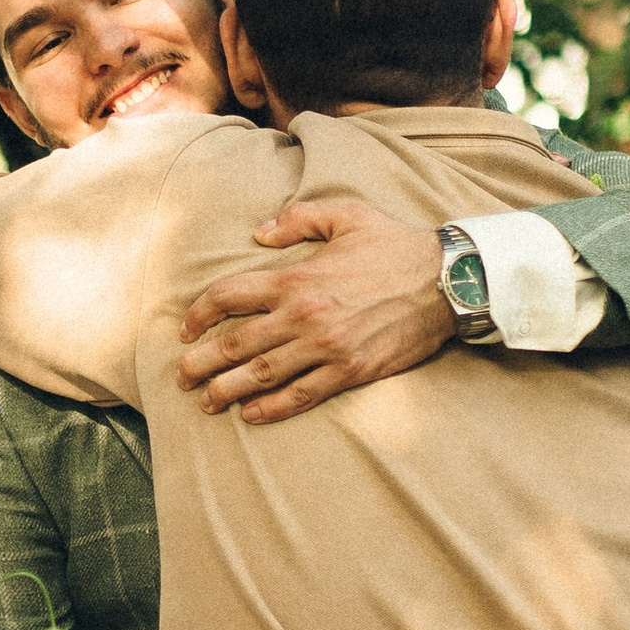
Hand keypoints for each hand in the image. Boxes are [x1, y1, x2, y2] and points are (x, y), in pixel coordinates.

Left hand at [175, 199, 451, 422]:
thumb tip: (260, 232)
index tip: (185, 329)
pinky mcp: (349, 371)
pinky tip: (252, 415)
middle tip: (182, 377)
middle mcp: (303, 316)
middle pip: (234, 344)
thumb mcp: (345, 215)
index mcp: (296, 278)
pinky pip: (301, 395)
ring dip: (226, 392)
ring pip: (260, 375)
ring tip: (206, 402)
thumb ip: (297, 219)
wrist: (447, 281)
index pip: (228, 296)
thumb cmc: (394, 245)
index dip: (199, 314)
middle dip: (200, 363)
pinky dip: (272, 408)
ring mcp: (325, 348)